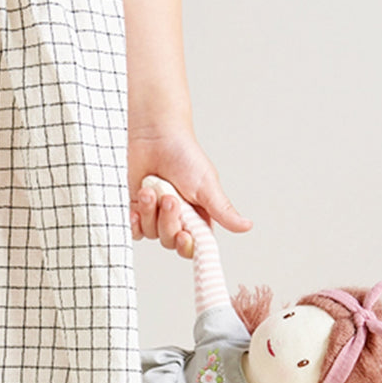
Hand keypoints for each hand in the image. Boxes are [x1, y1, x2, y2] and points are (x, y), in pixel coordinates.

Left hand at [127, 127, 249, 258]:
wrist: (154, 137)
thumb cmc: (184, 156)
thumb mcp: (207, 186)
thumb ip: (223, 210)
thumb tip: (247, 226)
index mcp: (199, 216)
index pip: (194, 245)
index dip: (187, 245)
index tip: (184, 235)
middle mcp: (178, 219)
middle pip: (170, 240)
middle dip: (168, 221)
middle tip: (169, 198)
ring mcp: (155, 215)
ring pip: (151, 233)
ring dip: (150, 212)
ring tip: (150, 189)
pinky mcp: (137, 210)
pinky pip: (134, 230)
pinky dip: (135, 221)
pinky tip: (137, 206)